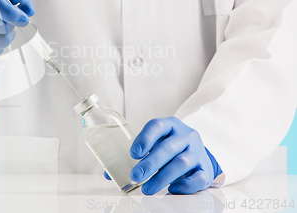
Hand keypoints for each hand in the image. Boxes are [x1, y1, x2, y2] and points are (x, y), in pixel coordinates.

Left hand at [103, 117, 221, 194]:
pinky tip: (172, 189)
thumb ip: (136, 156)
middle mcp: (186, 135)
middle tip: (135, 176)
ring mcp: (198, 152)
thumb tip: (109, 173)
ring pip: (181, 163)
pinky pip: (198, 178)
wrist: (198, 156)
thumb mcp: (155, 145)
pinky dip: (184, 186)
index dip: (144, 139)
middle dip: (150, 164)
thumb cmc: (169, 150)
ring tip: (147, 189)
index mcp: (170, 125)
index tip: (132, 154)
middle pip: (167, 148)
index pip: (157, 126)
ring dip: (162, 178)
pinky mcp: (205, 170)